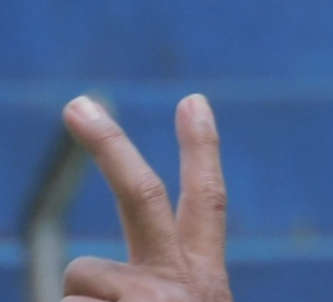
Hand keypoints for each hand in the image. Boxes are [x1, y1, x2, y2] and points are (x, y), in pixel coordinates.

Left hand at [60, 94, 232, 301]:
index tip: (193, 101)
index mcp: (204, 280)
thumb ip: (149, 293)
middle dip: (110, 146)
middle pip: (143, 195)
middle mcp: (182, 282)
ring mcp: (148, 299)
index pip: (207, 202)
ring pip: (80, 276)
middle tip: (76, 104)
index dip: (201, 149)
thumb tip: (85, 284)